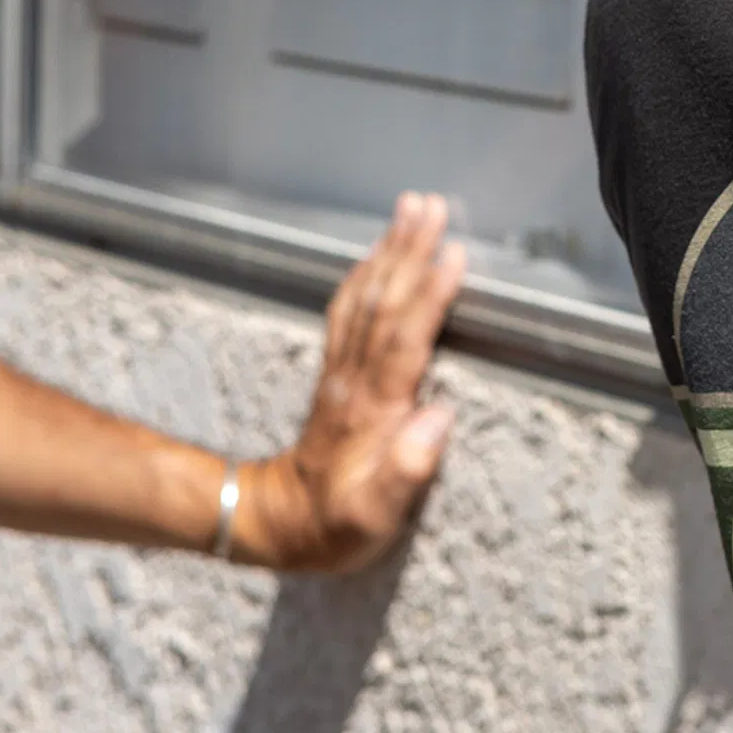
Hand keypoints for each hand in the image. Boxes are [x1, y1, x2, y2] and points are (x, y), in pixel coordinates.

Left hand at [235, 193, 465, 572]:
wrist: (278, 525)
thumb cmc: (336, 527)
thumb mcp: (372, 518)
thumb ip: (405, 472)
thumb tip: (439, 417)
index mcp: (373, 410)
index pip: (405, 340)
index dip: (430, 297)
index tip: (454, 255)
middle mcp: (355, 381)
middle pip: (384, 303)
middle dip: (409, 251)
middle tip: (432, 205)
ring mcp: (342, 373)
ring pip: (366, 297)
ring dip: (388, 251)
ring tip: (410, 208)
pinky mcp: (335, 374)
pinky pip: (349, 310)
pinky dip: (365, 274)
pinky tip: (377, 253)